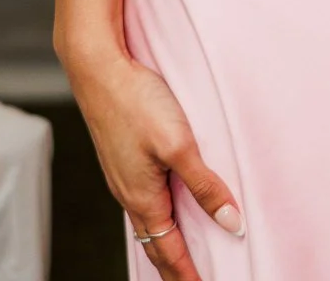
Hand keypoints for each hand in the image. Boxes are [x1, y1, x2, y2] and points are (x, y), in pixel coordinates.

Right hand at [65, 49, 245, 278]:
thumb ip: (205, 185)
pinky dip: (159, 216)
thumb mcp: (179, 145)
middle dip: (174, 268)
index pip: (168, 252)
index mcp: (143, 198)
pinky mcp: (124, 157)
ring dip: (166, 242)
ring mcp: (124, 176)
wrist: (99, 69)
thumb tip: (231, 222)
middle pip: (155, 243)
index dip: (187, 275)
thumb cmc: (137, 103)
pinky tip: (167, 206)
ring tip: (184, 255)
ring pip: (148, 221)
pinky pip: (143, 199)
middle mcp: (130, 194)